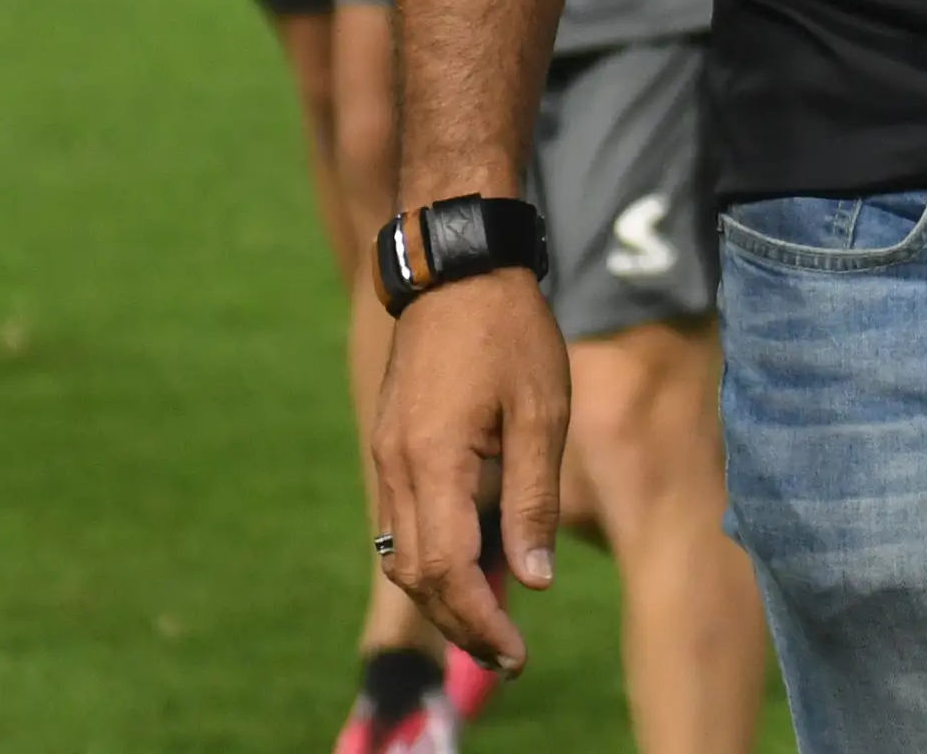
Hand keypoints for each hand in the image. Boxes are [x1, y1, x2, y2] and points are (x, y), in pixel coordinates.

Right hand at [368, 268, 569, 676]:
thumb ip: (533, 500)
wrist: (459, 270)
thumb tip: (532, 581)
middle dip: (460, 623)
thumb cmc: (511, 333)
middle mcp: (396, 468)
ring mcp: (387, 457)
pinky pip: (401, 522)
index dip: (480, 621)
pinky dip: (432, 557)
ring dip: (443, 595)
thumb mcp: (540, 412)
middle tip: (509, 656)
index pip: (448, 570)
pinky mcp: (391, 446)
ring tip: (493, 623)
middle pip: (417, 574)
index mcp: (433, 462)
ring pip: (401, 554)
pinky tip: (473, 565)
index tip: (516, 653)